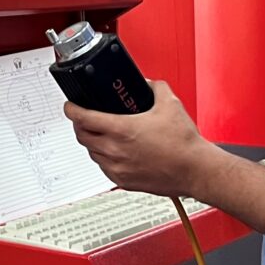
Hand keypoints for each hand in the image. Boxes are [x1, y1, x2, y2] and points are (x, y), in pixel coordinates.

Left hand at [64, 80, 212, 198]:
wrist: (195, 170)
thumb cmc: (184, 143)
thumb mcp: (169, 104)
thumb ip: (154, 87)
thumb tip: (146, 83)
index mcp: (122, 129)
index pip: (83, 118)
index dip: (71, 110)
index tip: (69, 106)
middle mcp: (116, 150)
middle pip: (82, 136)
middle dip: (79, 125)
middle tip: (83, 118)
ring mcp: (118, 168)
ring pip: (91, 153)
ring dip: (91, 142)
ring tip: (99, 134)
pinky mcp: (124, 181)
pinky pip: (103, 168)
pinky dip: (103, 158)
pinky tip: (112, 152)